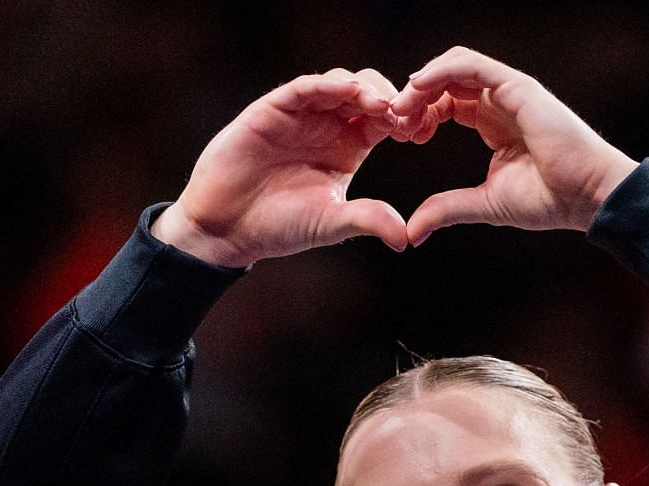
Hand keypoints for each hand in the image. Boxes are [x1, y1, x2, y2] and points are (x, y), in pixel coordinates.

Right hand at [151, 69, 408, 267]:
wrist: (227, 227)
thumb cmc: (279, 226)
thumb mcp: (330, 223)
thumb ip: (366, 220)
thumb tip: (404, 238)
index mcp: (349, 147)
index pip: (385, 120)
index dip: (405, 119)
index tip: (421, 132)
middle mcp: (328, 125)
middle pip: (369, 93)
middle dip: (391, 99)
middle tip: (406, 116)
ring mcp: (301, 113)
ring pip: (340, 83)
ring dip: (365, 89)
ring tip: (382, 106)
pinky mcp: (274, 109)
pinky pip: (305, 88)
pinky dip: (327, 86)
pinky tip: (348, 91)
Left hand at [388, 47, 638, 242]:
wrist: (587, 196)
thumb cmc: (548, 200)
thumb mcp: (484, 203)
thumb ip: (447, 208)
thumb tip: (411, 232)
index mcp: (492, 122)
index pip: (446, 103)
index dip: (419, 113)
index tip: (401, 136)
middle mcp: (500, 101)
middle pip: (445, 81)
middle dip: (414, 97)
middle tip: (393, 120)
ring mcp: (510, 90)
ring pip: (455, 66)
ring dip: (422, 82)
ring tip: (401, 106)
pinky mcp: (518, 87)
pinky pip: (472, 65)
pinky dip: (441, 71)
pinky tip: (418, 87)